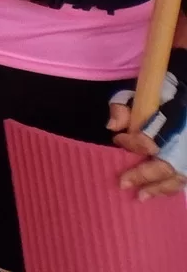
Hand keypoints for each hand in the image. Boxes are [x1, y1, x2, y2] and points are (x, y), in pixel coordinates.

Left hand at [109, 69, 186, 199]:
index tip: (119, 140)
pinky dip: (171, 188)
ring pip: (179, 178)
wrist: (185, 98)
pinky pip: (185, 179)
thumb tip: (112, 128)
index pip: (150, 140)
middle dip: (143, 176)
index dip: (133, 143)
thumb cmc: (160, 96)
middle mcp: (183, 142)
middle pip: (166, 166)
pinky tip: (157, 192)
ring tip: (140, 197)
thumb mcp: (137, 95)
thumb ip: (122, 108)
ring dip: (159, 188)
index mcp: (170, 121)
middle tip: (123, 184)